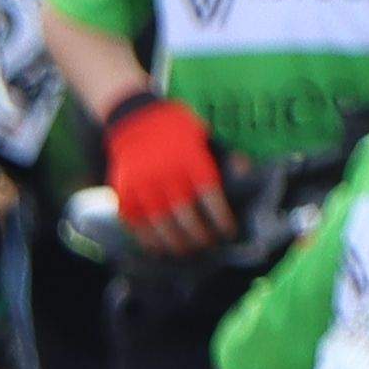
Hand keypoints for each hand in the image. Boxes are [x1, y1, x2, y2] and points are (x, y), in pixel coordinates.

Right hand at [103, 91, 232, 255]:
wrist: (134, 117)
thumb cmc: (175, 128)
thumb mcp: (204, 134)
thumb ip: (222, 155)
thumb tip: (245, 170)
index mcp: (190, 160)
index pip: (209, 197)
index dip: (220, 218)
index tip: (227, 232)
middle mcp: (166, 174)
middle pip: (185, 215)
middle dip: (198, 235)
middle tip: (206, 244)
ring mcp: (142, 184)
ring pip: (159, 223)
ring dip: (173, 242)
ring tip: (183, 251)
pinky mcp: (123, 191)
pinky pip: (134, 222)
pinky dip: (145, 239)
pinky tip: (156, 249)